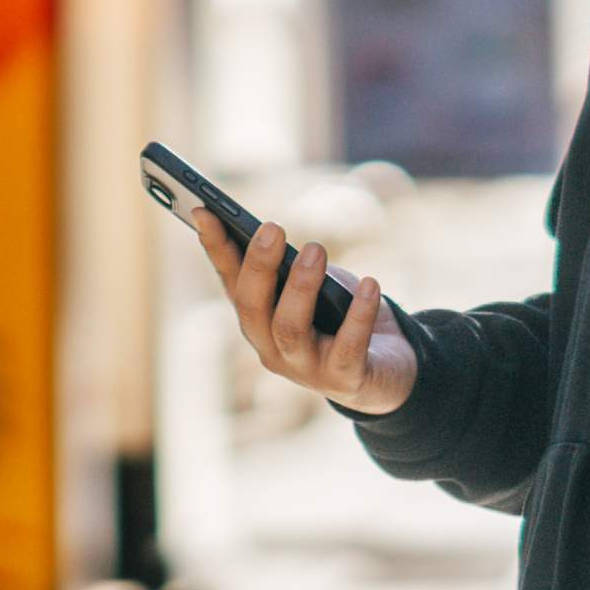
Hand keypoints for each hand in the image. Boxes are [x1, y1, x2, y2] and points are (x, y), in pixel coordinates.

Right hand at [184, 201, 417, 417]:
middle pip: (252, 308)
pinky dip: (359, 314)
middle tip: (272, 227)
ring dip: (301, 286)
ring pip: (290, 329)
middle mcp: (271, 348)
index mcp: (258, 320)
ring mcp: (305, 369)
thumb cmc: (339, 317)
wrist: (386, 370)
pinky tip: (370, 284)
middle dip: (258, 265)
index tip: (203, 209)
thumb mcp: (313, 287)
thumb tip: (271, 235)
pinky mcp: (345, 379)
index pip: (230, 281)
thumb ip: (290, 269)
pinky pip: (348, 348)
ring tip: (316, 249)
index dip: (215, 247)